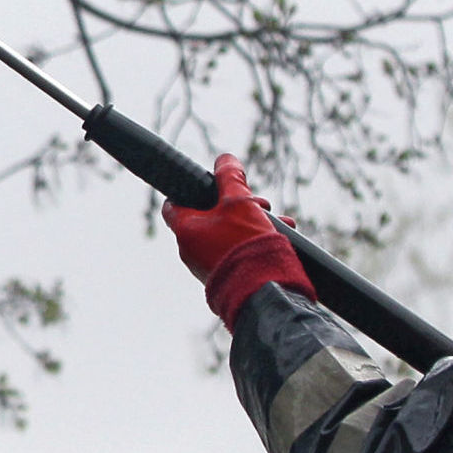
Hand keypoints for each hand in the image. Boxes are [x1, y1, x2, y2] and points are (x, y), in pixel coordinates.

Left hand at [161, 154, 310, 327]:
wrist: (264, 293)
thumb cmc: (247, 246)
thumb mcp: (241, 203)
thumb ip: (231, 178)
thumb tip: (225, 159)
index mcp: (185, 230)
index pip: (174, 202)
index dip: (192, 189)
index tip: (213, 185)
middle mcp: (189, 251)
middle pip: (207, 216)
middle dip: (236, 205)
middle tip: (259, 204)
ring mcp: (204, 267)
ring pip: (224, 234)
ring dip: (249, 222)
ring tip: (276, 221)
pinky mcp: (223, 279)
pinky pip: (233, 252)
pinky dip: (250, 241)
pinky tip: (278, 237)